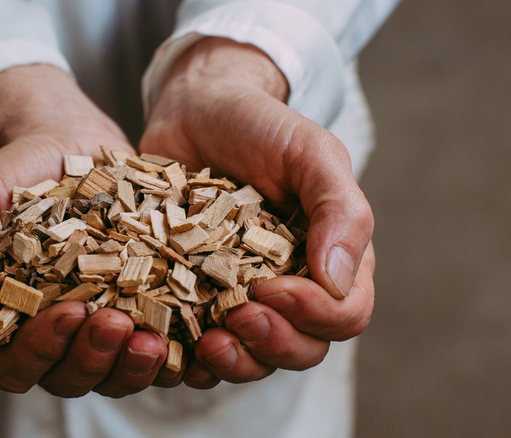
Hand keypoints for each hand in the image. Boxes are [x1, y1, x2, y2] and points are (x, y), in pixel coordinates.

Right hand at [0, 65, 168, 397]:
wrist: (66, 139)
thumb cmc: (12, 171)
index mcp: (9, 317)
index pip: (13, 364)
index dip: (39, 352)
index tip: (68, 312)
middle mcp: (57, 328)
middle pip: (70, 378)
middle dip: (94, 359)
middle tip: (117, 324)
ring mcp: (104, 318)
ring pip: (119, 372)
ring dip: (136, 365)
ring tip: (155, 336)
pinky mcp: (147, 301)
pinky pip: (165, 342)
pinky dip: (179, 346)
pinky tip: (193, 326)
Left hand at [139, 38, 374, 385]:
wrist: (196, 109)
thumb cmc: (261, 126)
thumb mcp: (310, 153)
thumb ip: (339, 210)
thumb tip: (338, 281)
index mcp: (331, 258)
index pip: (344, 314)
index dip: (315, 314)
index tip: (272, 287)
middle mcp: (291, 287)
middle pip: (301, 349)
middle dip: (272, 344)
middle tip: (236, 317)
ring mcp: (240, 295)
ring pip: (251, 358)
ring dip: (233, 361)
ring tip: (205, 341)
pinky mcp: (193, 294)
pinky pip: (196, 344)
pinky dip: (187, 354)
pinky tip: (166, 339)